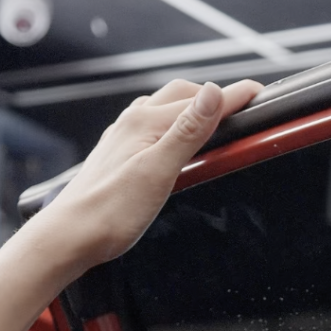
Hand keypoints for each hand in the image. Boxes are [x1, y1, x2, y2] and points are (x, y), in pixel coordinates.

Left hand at [39, 78, 261, 275]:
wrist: (69, 236)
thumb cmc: (108, 212)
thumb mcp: (158, 171)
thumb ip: (188, 131)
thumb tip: (213, 93)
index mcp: (146, 122)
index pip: (202, 100)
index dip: (235, 96)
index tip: (260, 94)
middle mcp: (134, 122)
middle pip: (184, 95)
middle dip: (216, 96)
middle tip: (244, 108)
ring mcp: (125, 137)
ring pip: (167, 109)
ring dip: (194, 109)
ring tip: (217, 121)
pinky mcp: (120, 154)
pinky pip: (153, 127)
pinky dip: (175, 126)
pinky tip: (178, 143)